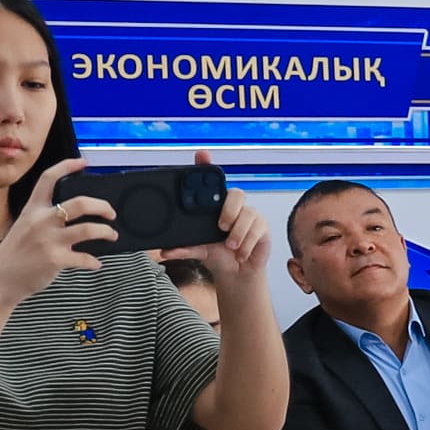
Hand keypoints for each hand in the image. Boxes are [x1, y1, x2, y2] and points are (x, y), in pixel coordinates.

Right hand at [0, 159, 111, 307]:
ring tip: (112, 235)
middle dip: (102, 206)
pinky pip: (84, 258)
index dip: (67, 166)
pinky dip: (93, 261)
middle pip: (80, 203)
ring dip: (106, 232)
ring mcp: (48, 240)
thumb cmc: (15, 254)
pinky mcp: (54, 259)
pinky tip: (95, 263)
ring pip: (88, 229)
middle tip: (111, 212)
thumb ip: (46, 220)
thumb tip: (77, 218)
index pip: (48, 179)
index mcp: (33, 209)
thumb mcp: (25, 227)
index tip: (83, 162)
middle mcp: (41, 221)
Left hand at [190, 152, 271, 281]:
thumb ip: (184, 248)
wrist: (237, 274)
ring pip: (248, 214)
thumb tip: (166, 251)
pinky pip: (257, 229)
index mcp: (215, 207)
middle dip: (229, 209)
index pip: (213, 181)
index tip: (201, 155)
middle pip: (236, 193)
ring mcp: (250, 216)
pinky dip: (246, 244)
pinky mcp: (263, 228)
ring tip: (230, 246)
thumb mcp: (199, 251)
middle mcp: (234, 207)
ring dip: (238, 232)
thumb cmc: (218, 255)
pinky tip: (240, 253)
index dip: (207, 165)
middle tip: (221, 226)